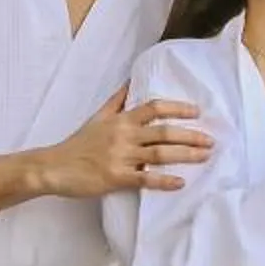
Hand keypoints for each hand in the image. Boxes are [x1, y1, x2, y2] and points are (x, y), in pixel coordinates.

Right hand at [43, 90, 211, 196]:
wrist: (53, 166)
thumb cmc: (78, 143)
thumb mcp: (97, 117)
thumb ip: (117, 102)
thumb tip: (130, 83)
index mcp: (121, 120)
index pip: (155, 108)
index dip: (178, 108)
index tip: (197, 112)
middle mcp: (124, 135)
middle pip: (164, 131)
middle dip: (191, 135)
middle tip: (211, 140)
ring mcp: (121, 157)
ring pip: (160, 154)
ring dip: (186, 155)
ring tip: (204, 156)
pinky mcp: (116, 177)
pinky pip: (145, 179)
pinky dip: (164, 181)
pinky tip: (180, 182)